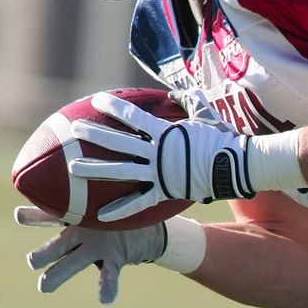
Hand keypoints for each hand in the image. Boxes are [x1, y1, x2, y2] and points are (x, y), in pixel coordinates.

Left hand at [15, 206, 165, 303]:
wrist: (146, 225)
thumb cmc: (113, 212)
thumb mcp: (93, 205)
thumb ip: (68, 207)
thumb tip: (33, 198)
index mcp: (76, 216)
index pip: (50, 216)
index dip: (34, 215)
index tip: (18, 215)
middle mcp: (85, 230)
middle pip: (58, 244)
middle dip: (43, 253)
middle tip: (31, 261)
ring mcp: (101, 244)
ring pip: (76, 262)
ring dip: (60, 273)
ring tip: (44, 286)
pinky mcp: (116, 257)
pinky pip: (110, 276)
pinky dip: (108, 288)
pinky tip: (105, 300)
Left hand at [69, 91, 255, 221]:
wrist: (235, 165)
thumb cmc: (222, 138)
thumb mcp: (207, 115)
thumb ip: (191, 101)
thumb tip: (179, 91)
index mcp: (164, 132)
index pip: (133, 116)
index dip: (114, 107)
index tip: (96, 99)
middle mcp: (157, 151)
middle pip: (119, 142)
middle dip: (94, 134)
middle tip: (73, 130)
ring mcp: (159, 173)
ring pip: (121, 171)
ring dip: (95, 169)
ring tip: (72, 168)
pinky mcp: (164, 192)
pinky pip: (138, 203)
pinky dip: (119, 209)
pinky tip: (99, 215)